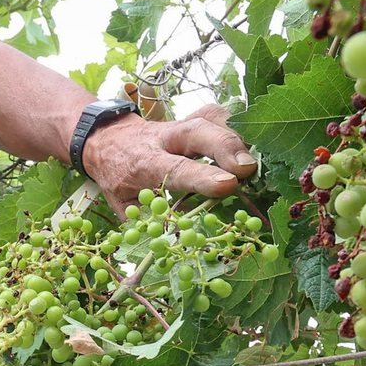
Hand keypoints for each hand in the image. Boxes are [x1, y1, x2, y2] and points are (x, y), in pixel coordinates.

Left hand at [81, 103, 259, 215]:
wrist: (107, 139)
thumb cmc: (119, 178)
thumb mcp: (123, 205)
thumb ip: (147, 225)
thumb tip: (174, 249)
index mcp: (144, 163)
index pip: (175, 169)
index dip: (202, 176)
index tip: (228, 184)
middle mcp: (164, 138)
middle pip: (198, 131)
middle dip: (226, 146)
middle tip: (249, 167)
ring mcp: (181, 123)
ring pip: (212, 119)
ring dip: (237, 136)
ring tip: (257, 160)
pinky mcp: (195, 116)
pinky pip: (219, 116)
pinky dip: (237, 128)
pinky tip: (251, 145)